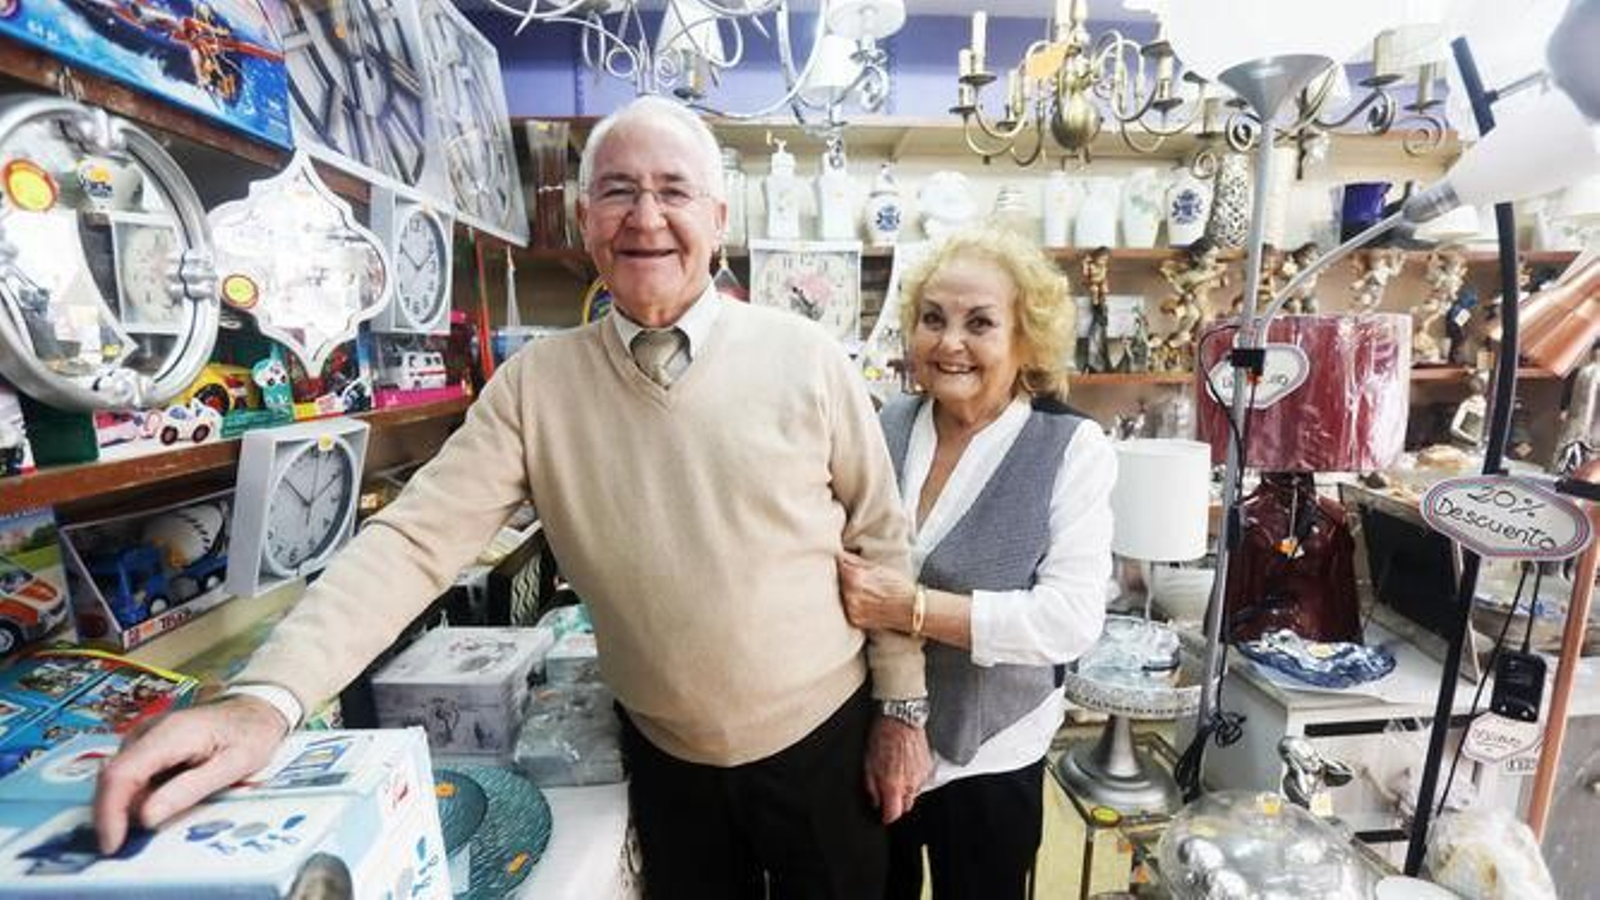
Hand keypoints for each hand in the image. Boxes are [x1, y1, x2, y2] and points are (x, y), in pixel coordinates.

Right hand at [94, 695, 289, 853]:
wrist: (255, 710)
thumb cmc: (250, 734)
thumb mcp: (233, 765)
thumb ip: (189, 789)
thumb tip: (146, 816)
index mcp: (170, 733)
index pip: (120, 774)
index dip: (109, 812)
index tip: (112, 844)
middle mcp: (148, 731)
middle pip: (112, 779)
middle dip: (115, 816)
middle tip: (133, 843)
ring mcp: (143, 737)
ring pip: (118, 780)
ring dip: (127, 807)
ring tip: (164, 815)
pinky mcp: (145, 745)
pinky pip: (131, 777)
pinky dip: (138, 797)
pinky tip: (164, 802)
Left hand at [837, 551, 914, 632]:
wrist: (912, 609)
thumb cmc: (898, 586)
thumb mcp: (879, 568)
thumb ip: (856, 561)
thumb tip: (840, 554)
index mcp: (855, 577)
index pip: (838, 565)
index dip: (843, 562)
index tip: (847, 563)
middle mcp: (850, 595)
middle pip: (837, 581)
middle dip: (844, 577)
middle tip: (860, 578)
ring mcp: (852, 609)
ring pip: (841, 595)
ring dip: (847, 591)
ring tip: (865, 591)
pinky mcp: (855, 620)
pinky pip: (847, 609)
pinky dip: (852, 604)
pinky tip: (866, 602)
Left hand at [863, 715, 930, 824]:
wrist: (902, 719)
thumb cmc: (884, 737)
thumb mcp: (868, 763)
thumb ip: (872, 787)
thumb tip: (875, 802)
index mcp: (894, 785)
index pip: (894, 815)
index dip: (887, 817)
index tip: (883, 815)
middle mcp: (910, 784)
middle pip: (905, 807)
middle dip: (896, 804)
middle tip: (887, 791)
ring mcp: (921, 776)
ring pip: (913, 794)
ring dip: (904, 790)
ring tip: (896, 772)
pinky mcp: (928, 768)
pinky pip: (920, 781)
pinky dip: (912, 778)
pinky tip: (905, 765)